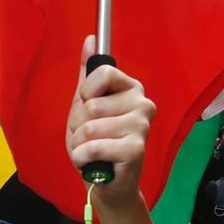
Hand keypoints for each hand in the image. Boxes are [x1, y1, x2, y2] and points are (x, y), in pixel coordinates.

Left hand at [65, 36, 153, 207]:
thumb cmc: (97, 143)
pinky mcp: (135, 150)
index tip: (90, 106)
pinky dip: (82, 158)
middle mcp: (143, 104)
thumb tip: (89, 39)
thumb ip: (87, 73)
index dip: (86, 93)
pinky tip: (95, 163)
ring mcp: (141, 126)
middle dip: (80, 125)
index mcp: (132, 89)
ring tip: (94, 151)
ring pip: (89, 127)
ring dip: (80, 144)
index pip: (102, 72)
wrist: (107, 184)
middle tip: (92, 137)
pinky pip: (91, 147)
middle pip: (91, 103)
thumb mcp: (86, 105)